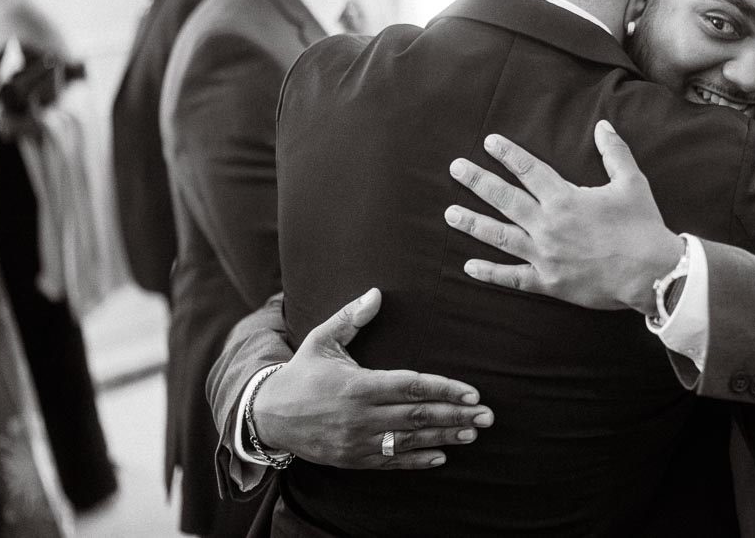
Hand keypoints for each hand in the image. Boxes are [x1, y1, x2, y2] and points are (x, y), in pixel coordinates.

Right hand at [252, 288, 493, 469]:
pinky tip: (441, 457)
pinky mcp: (353, 459)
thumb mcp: (321, 339)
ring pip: (410, 441)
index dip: (445, 389)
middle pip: (418, 416)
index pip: (411, 386)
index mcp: (357, 385)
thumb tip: (376, 292)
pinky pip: (391, 463)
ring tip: (473, 434)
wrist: (267, 416)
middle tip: (487, 416)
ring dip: (444, 438)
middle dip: (456, 416)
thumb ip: (351, 317)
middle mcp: (361, 417)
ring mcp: (357, 442)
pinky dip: (417, 461)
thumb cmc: (301, 373)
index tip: (473, 393)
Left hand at [447, 120, 681, 315]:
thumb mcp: (631, 182)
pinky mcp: (548, 282)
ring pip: (500, 236)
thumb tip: (602, 126)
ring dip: (473, 223)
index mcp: (565, 198)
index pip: (528, 170)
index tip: (489, 143)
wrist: (651, 273)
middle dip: (477, 181)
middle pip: (504, 199)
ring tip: (450, 213)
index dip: (507, 154)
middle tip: (455, 168)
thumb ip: (614, 152)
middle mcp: (548, 224)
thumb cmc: (642, 226)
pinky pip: (513, 278)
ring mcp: (544, 255)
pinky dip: (490, 273)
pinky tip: (469, 266)